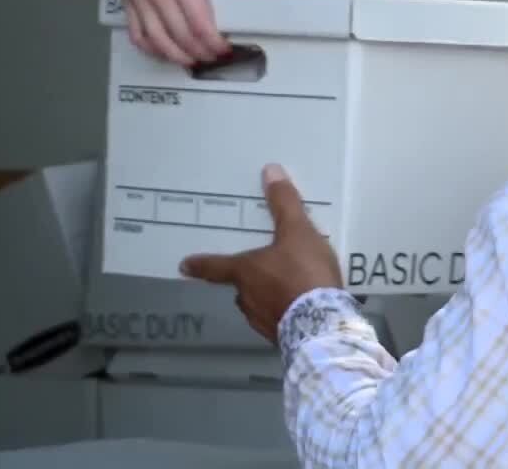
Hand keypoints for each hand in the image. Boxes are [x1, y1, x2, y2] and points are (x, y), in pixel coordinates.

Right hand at [96, 0, 247, 65]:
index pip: (199, 22)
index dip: (213, 41)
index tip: (225, 48)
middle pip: (181, 36)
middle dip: (201, 52)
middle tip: (215, 58)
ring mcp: (139, 0)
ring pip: (158, 41)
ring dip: (178, 56)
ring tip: (194, 61)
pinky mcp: (125, 1)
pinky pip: (136, 34)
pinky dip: (151, 49)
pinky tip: (164, 53)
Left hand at [180, 164, 342, 343]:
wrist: (322, 321)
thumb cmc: (303, 272)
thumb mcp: (298, 231)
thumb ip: (285, 204)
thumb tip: (269, 170)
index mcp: (245, 271)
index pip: (216, 266)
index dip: (201, 263)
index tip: (185, 265)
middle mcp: (246, 297)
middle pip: (239, 286)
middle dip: (247, 279)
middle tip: (260, 270)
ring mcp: (261, 319)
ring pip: (257, 304)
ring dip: (267, 297)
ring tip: (287, 289)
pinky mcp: (280, 336)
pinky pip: (277, 319)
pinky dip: (283, 312)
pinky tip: (299, 308)